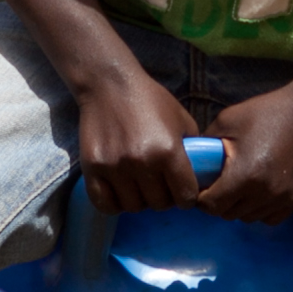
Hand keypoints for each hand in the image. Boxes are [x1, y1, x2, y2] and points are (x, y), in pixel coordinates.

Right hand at [72, 68, 201, 213]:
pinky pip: (105, 204)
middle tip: (159, 186)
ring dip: (139, 200)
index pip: (185, 196)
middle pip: (158, 204)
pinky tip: (119, 192)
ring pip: (132, 206)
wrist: (110, 85)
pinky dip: (114, 204)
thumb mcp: (181, 119)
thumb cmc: (150, 100)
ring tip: (139, 187)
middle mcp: (142, 162)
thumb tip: (199, 175)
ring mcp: (115, 167)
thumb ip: (191, 149)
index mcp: (169, 151)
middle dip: (163, 198)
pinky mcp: (92, 168)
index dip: (186, 197)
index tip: (182, 192)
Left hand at [202, 82, 292, 223]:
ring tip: (240, 188)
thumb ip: (207, 143)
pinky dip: (261, 211)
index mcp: (244, 175)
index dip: (202, 199)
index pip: (212, 205)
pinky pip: (271, 218)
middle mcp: (264, 192)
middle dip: (219, 203)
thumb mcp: (228, 120)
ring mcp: (282, 198)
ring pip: (249, 218)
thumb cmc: (267, 113)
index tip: (203, 188)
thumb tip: (193, 160)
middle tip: (219, 186)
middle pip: (229, 214)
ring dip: (240, 207)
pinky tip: (259, 193)